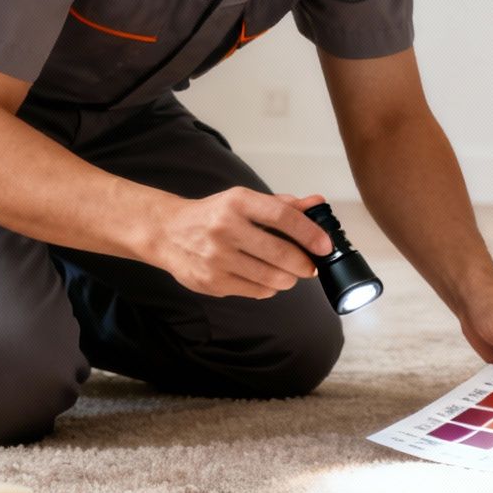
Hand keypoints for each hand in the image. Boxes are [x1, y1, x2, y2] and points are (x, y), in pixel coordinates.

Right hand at [143, 188, 331, 298]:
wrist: (168, 233)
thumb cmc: (213, 215)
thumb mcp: (244, 201)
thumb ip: (283, 205)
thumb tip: (318, 203)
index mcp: (237, 202)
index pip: (283, 217)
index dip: (310, 233)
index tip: (325, 246)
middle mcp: (225, 229)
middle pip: (281, 254)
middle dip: (304, 265)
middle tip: (310, 266)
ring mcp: (216, 258)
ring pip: (271, 279)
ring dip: (288, 279)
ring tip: (287, 272)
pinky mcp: (212, 282)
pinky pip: (256, 292)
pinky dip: (268, 288)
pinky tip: (264, 278)